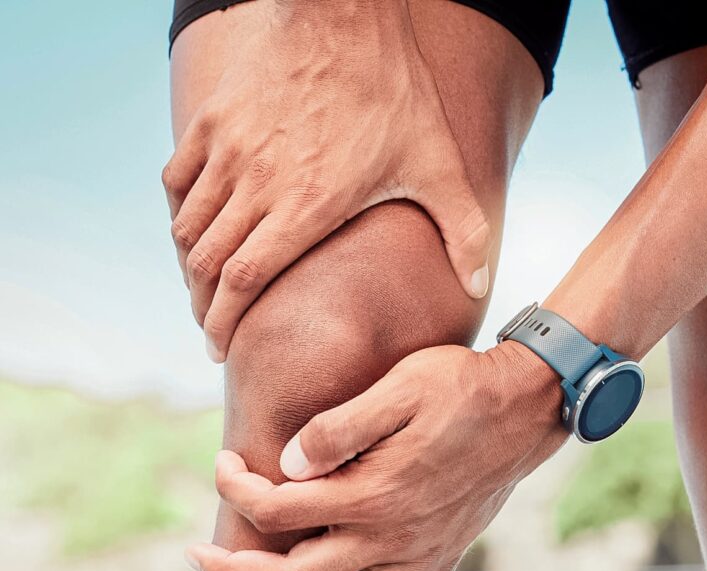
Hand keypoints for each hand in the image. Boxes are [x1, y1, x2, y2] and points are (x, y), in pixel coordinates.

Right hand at [163, 0, 492, 361]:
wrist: (345, 13)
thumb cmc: (394, 91)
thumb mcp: (439, 164)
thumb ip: (463, 229)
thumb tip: (479, 287)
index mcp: (305, 206)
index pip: (245, 281)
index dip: (227, 322)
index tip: (220, 349)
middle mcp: (257, 184)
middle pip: (207, 265)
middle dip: (205, 308)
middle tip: (213, 330)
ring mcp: (228, 150)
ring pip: (188, 227)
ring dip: (190, 267)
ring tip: (202, 290)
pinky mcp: (213, 120)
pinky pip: (176, 180)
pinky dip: (179, 213)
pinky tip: (193, 229)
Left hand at [186, 341, 564, 570]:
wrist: (526, 408)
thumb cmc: (457, 387)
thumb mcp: (398, 387)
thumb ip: (338, 429)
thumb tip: (283, 465)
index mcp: (370, 490)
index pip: (278, 507)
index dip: (237, 489)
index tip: (221, 464)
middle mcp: (389, 536)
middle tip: (198, 562)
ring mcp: (415, 558)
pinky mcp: (439, 565)